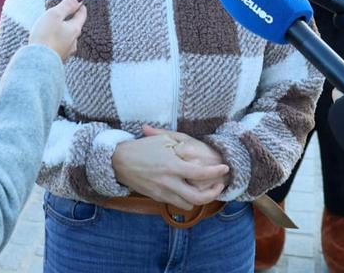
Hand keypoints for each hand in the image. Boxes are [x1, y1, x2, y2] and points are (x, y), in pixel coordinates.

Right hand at [28, 0, 86, 61]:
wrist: (37, 63)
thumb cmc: (45, 38)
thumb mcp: (55, 15)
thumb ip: (67, 6)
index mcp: (75, 29)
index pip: (82, 14)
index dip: (79, 6)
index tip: (78, 0)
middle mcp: (73, 42)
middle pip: (74, 26)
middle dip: (69, 18)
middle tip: (62, 12)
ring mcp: (66, 51)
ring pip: (67, 37)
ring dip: (61, 31)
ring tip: (51, 28)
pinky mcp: (58, 59)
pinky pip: (59, 46)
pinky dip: (55, 41)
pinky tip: (47, 41)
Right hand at [112, 130, 230, 209]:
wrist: (119, 162)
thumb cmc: (142, 147)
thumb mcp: (162, 139)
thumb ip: (180, 143)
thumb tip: (195, 147)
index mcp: (172, 165)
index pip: (201, 173)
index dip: (216, 172)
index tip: (224, 168)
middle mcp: (169, 182)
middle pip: (198, 197)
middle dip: (213, 193)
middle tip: (219, 185)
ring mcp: (163, 192)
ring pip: (188, 204)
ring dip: (200, 199)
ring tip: (206, 189)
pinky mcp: (157, 197)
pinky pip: (176, 203)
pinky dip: (186, 199)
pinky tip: (189, 190)